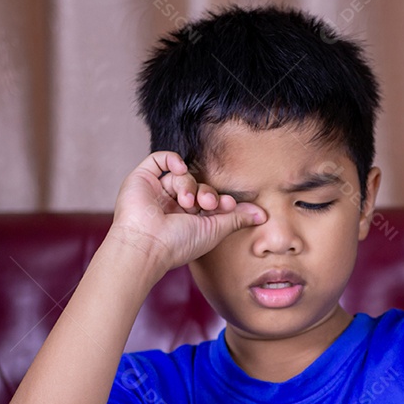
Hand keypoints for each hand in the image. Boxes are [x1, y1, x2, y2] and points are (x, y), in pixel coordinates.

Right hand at [109, 152, 264, 272]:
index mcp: (188, 220)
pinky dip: (172, 159)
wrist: (148, 244)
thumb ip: (237, 218)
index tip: (228, 205)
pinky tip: (180, 168)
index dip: (221, 199)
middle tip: (208, 203)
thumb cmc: (180, 243)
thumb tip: (263, 215)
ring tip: (186, 201)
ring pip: (182, 176)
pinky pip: (159, 160)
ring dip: (189, 185)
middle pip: (198, 186)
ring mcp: (156, 193)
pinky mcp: (141, 180)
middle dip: (207, 192)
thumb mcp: (216, 230)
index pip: (211, 200)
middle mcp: (172, 206)